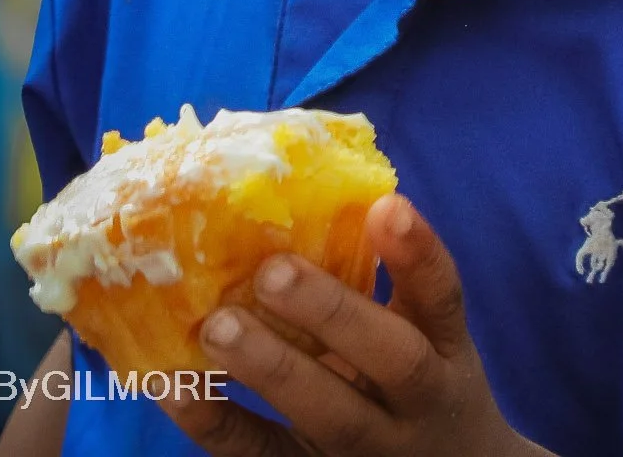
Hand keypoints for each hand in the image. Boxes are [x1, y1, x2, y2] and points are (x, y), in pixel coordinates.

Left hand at [163, 194, 552, 456]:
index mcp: (446, 348)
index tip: (384, 205)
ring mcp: (369, 448)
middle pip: (393, 360)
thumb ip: (386, 281)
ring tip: (217, 326)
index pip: (443, 296)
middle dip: (334, 314)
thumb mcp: (426, 334)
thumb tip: (313, 193)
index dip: (418, 253)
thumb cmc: (418, 382)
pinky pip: (265, 455)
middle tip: (273, 271)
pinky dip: (218, 422)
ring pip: (331, 414)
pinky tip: (176, 385)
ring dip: (271, 369)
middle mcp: (418, 401)